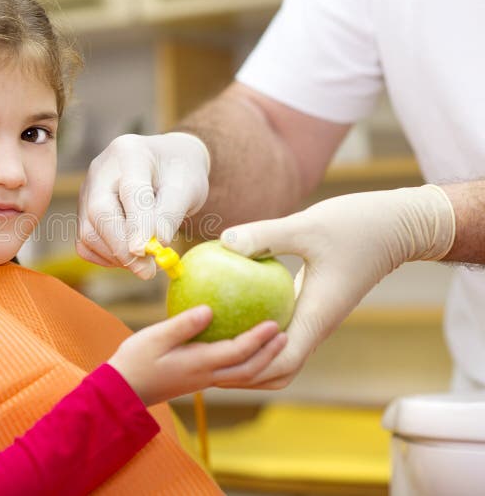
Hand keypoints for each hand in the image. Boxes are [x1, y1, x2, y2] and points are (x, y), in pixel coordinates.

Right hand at [77, 133, 210, 279]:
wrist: (166, 163)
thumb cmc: (180, 173)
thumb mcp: (187, 188)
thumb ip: (169, 215)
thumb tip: (154, 247)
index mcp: (130, 153)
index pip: (130, 191)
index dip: (136, 224)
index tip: (145, 252)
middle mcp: (101, 170)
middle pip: (100, 212)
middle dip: (122, 247)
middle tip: (148, 271)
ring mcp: (87, 190)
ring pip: (89, 232)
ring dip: (117, 255)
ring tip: (147, 260)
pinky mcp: (83, 211)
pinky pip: (86, 242)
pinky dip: (107, 256)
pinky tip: (130, 253)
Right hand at [108, 306, 286, 406]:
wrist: (122, 391)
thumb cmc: (134, 361)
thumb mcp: (155, 337)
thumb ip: (183, 325)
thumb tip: (209, 309)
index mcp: (198, 364)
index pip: (237, 352)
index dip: (258, 338)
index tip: (275, 322)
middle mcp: (206, 376)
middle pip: (248, 370)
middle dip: (270, 353)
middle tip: (285, 333)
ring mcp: (203, 381)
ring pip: (242, 376)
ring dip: (263, 361)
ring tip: (274, 343)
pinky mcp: (198, 380)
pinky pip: (231, 374)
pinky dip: (246, 364)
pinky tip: (245, 349)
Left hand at [219, 184, 455, 388]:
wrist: (399, 226)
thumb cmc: (358, 224)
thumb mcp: (309, 225)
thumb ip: (267, 235)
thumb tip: (225, 242)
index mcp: (316, 316)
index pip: (281, 362)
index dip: (246, 370)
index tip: (212, 363)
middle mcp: (316, 326)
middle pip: (276, 372)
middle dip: (240, 375)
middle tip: (200, 363)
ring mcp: (314, 319)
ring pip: (279, 357)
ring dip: (247, 359)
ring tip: (208, 347)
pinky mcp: (311, 307)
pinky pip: (280, 331)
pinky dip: (254, 333)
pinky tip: (226, 313)